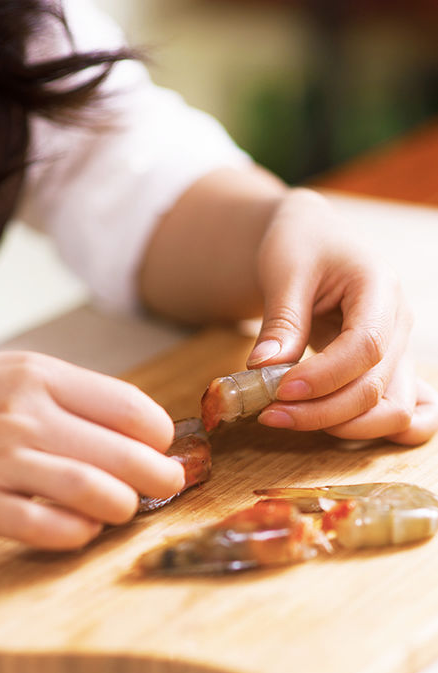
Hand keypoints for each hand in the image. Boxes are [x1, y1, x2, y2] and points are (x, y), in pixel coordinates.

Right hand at [0, 352, 183, 548]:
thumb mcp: (11, 375)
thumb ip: (70, 397)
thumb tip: (138, 431)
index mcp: (39, 377)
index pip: (130, 407)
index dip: (159, 436)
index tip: (162, 450)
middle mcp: (24, 415)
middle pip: (124, 453)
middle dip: (160, 476)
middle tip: (166, 486)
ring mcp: (0, 462)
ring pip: (93, 490)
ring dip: (123, 507)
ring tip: (122, 509)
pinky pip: (48, 528)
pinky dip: (77, 534)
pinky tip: (81, 529)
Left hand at [248, 188, 437, 444]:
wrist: (312, 241)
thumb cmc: (300, 246)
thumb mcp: (284, 270)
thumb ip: (280, 321)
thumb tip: (262, 369)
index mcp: (380, 287)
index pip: (365, 347)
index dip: (324, 377)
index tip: (278, 391)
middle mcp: (400, 323)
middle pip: (376, 388)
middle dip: (321, 411)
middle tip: (268, 414)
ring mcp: (401, 351)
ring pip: (394, 411)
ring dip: (342, 426)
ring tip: (288, 420)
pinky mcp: (391, 371)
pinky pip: (410, 413)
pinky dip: (381, 431)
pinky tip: (340, 432)